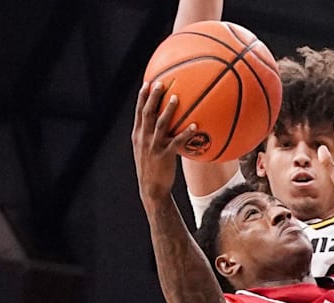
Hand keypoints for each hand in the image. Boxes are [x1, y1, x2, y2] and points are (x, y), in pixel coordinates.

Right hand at [132, 81, 195, 206]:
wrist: (151, 189)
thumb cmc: (152, 168)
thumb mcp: (146, 150)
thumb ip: (152, 136)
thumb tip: (165, 124)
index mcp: (138, 135)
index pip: (139, 112)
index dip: (142, 97)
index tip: (147, 83)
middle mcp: (144, 138)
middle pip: (147, 113)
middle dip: (153, 97)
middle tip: (160, 83)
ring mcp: (153, 146)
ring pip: (161, 124)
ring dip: (168, 110)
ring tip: (176, 98)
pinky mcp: (165, 155)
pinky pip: (177, 141)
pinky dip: (186, 133)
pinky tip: (195, 125)